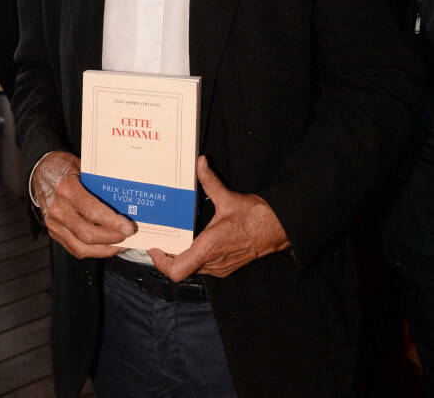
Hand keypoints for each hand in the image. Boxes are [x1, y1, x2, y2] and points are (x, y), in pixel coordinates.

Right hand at [32, 150, 134, 258]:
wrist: (40, 171)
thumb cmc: (64, 166)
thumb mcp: (81, 165)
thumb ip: (98, 181)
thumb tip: (123, 195)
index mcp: (66, 189)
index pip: (92, 211)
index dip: (112, 222)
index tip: (128, 227)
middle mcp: (58, 209)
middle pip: (88, 233)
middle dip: (112, 238)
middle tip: (128, 235)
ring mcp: (54, 223)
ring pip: (81, 246)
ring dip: (104, 248)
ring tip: (121, 244)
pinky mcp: (53, 232)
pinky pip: (74, 248)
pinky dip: (93, 251)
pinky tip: (106, 246)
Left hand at [149, 155, 289, 279]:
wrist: (278, 229)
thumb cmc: (255, 217)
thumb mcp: (229, 198)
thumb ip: (210, 181)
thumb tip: (200, 163)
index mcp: (209, 248)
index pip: (177, 270)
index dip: (161, 262)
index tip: (155, 247)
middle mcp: (212, 262)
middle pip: (181, 269)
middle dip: (168, 256)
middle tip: (161, 238)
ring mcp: (220, 268)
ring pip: (192, 269)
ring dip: (181, 257)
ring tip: (174, 238)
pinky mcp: (225, 267)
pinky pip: (203, 267)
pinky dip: (193, 257)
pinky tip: (192, 241)